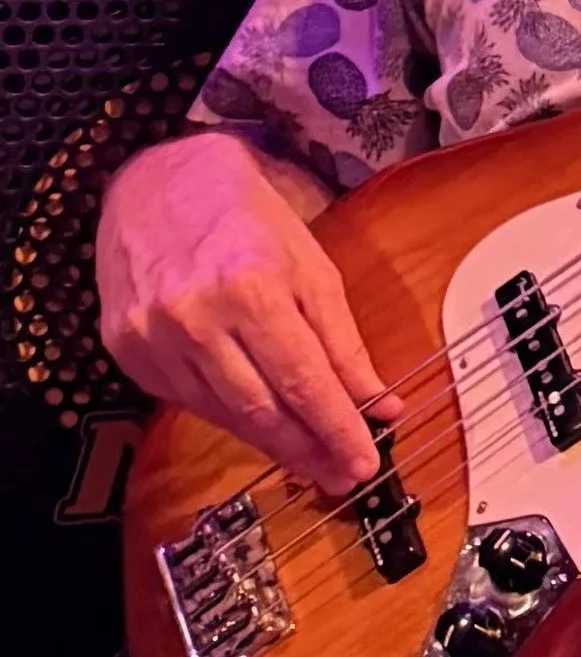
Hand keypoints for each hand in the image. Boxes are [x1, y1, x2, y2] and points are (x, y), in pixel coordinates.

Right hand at [97, 130, 401, 493]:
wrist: (157, 180)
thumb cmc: (245, 214)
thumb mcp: (310, 263)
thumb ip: (343, 340)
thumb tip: (379, 404)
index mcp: (250, 287)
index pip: (303, 382)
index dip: (337, 431)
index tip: (364, 463)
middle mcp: (195, 318)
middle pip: (261, 410)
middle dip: (308, 451)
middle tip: (342, 476)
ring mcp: (152, 338)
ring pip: (222, 415)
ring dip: (271, 445)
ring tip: (311, 461)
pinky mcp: (126, 350)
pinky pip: (187, 402)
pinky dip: (227, 418)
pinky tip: (258, 426)